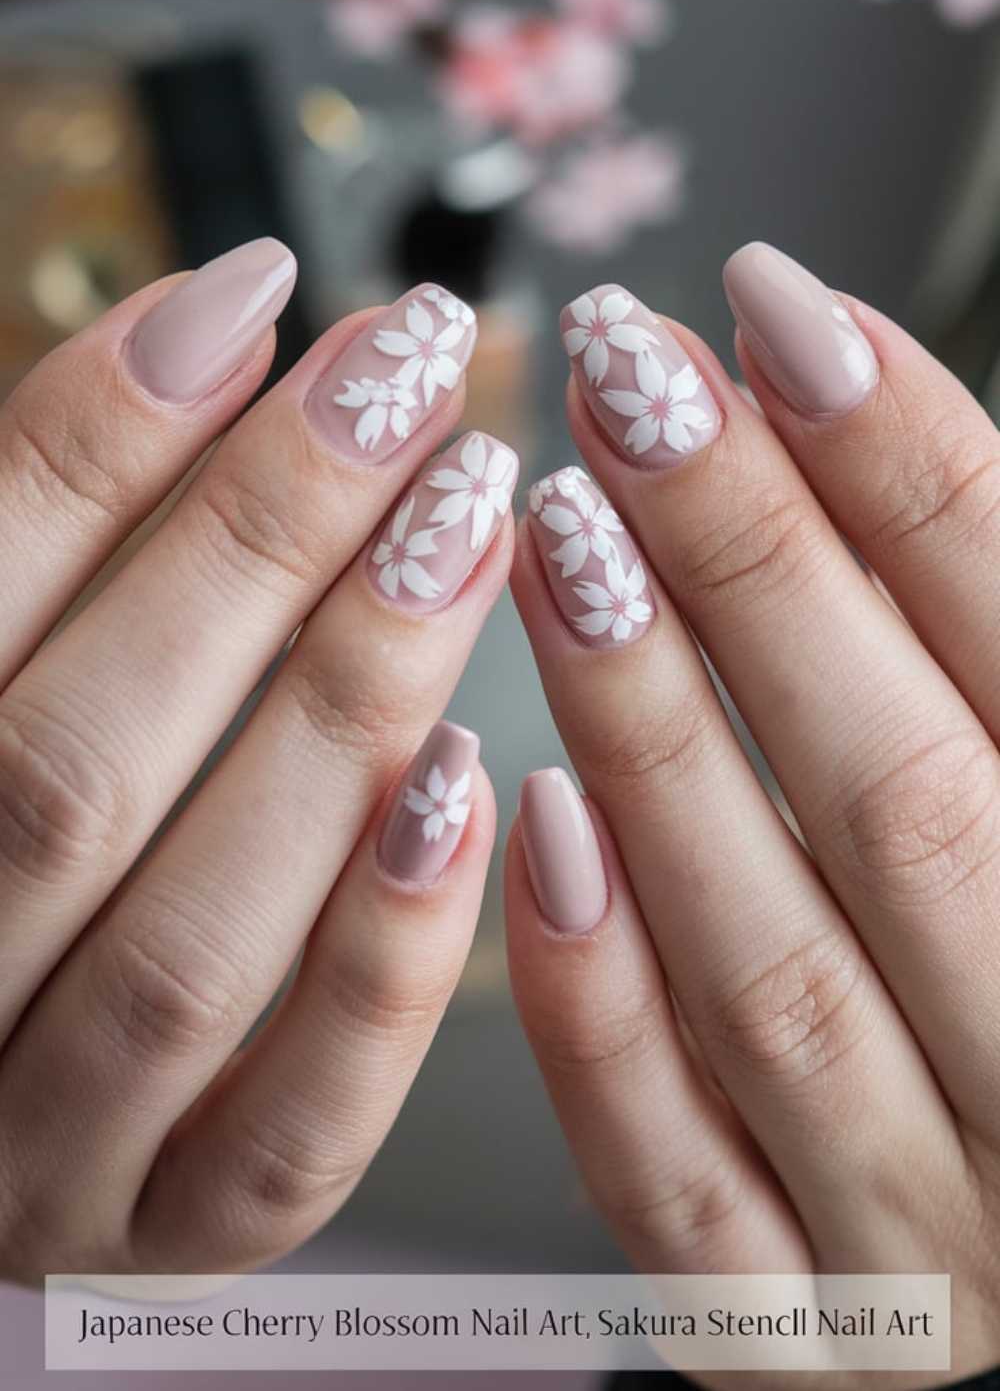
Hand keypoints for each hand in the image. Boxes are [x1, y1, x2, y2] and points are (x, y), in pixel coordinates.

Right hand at [0, 241, 514, 1282]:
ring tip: (464, 524)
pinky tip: (474, 788)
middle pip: (72, 767)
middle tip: (404, 382)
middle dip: (251, 550)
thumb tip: (202, 334)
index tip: (253, 296)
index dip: (95, 437)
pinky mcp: (170, 1231)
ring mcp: (31, 1150)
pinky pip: (289, 1134)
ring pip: (190, 943)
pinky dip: (382, 965)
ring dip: (340, 715)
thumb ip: (41, 551)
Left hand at [507, 246, 999, 1386]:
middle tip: (633, 382)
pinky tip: (539, 830)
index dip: (912, 471)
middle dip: (762, 566)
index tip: (778, 316)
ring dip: (657, 738)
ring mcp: (929, 1227)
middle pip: (902, 793)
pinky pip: (680, 1177)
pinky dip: (602, 1007)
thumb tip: (888, 460)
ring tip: (560, 539)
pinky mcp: (803, 1327)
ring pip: (769, 968)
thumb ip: (999, 662)